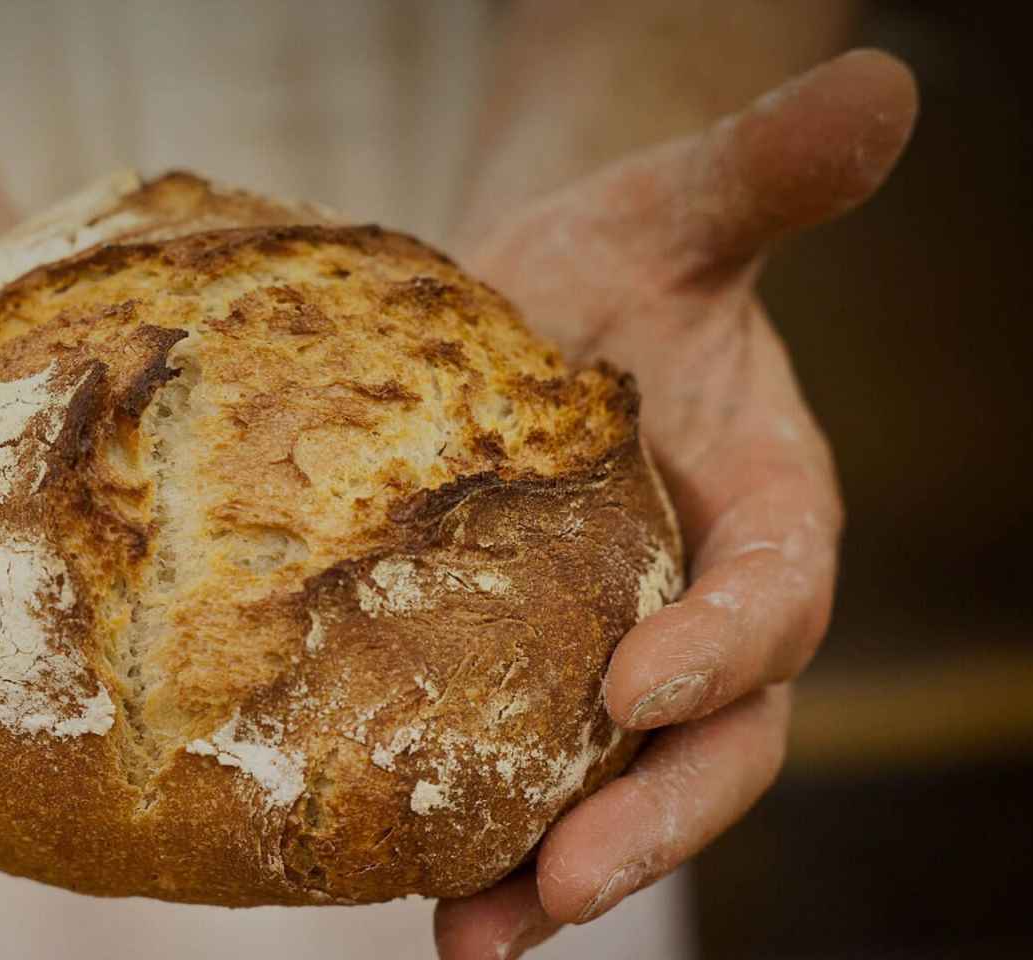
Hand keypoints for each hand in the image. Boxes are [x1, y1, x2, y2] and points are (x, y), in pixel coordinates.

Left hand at [433, 51, 916, 957]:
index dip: (726, 647)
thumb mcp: (673, 218)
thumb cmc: (614, 268)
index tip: (643, 685)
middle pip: (713, 743)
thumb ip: (764, 180)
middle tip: (563, 886)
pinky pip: (523, 781)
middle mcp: (704, 610)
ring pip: (619, 794)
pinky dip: (481, 850)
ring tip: (475, 943)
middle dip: (650, 821)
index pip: (774, 596)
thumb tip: (882, 85)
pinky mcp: (531, 684)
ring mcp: (618, 660)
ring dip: (553, 879)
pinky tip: (420, 905)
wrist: (530, 320)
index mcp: (765, 509)